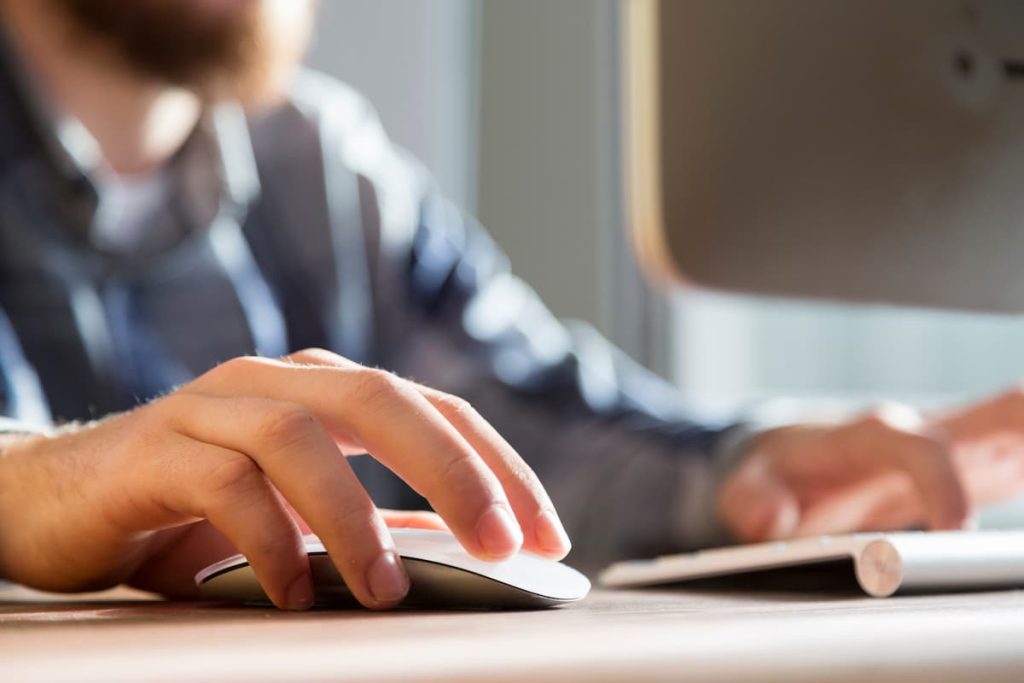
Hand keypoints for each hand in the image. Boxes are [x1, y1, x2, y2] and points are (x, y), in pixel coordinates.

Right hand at [0, 349, 570, 609]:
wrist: (69, 497)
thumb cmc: (200, 505)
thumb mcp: (306, 512)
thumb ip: (378, 516)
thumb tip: (465, 546)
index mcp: (328, 389)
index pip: (437, 410)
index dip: (499, 467)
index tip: (544, 536)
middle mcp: (279, 382)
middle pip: (383, 398)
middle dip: (454, 472)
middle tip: (501, 544)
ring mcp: (214, 406)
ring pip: (301, 435)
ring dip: (354, 514)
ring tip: (385, 588)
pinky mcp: (156, 447)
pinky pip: (222, 482)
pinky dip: (268, 538)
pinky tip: (294, 591)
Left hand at [718, 391, 1023, 541]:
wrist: (795, 458)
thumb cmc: (777, 472)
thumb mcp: (747, 488)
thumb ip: (751, 501)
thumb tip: (773, 520)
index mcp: (872, 436)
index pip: (917, 448)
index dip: (940, 483)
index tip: (955, 529)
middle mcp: (926, 432)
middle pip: (1001, 411)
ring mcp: (961, 446)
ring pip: (1021, 422)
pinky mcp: (982, 468)